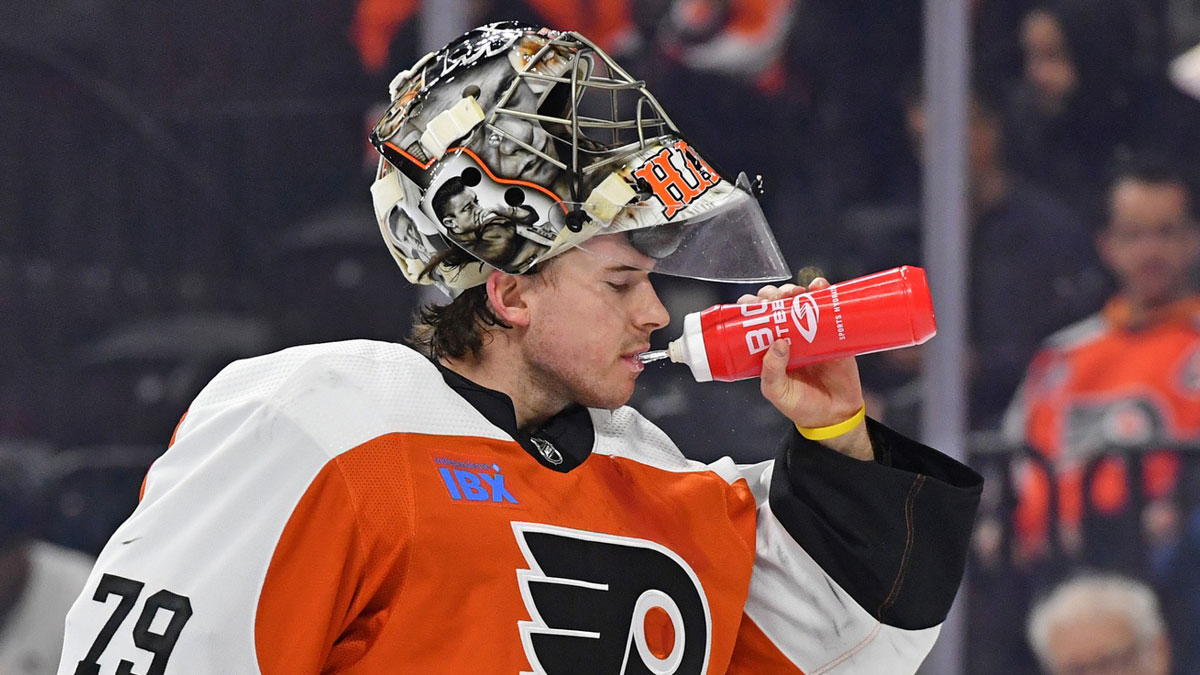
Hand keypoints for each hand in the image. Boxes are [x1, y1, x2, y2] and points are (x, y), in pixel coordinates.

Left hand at [738, 278, 872, 459]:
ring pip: (798, 299)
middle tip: (775, 300)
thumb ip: (772, 372)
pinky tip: (818, 286)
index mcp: (767, 347)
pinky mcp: (834, 330)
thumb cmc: (801, 405)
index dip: (750, 307)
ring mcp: (810, 330)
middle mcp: (787, 334)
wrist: (836, 415)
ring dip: (793, 290)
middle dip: (771, 295)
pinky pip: (828, 305)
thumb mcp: (778, 392)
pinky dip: (822, 290)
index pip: (753, 319)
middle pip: (774, 303)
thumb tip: (777, 342)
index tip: (752, 305)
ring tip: (794, 294)